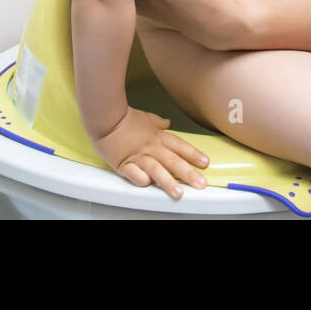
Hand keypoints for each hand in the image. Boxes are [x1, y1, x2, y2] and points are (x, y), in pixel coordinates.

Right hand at [91, 106, 208, 197]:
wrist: (105, 117)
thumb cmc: (123, 118)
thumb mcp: (145, 117)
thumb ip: (158, 122)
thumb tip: (168, 123)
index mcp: (157, 137)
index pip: (179, 146)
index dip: (193, 154)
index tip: (205, 163)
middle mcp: (151, 148)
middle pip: (172, 160)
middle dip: (188, 173)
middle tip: (200, 183)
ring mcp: (138, 156)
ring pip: (156, 170)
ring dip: (168, 182)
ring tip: (179, 193)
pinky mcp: (123, 163)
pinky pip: (134, 173)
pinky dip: (141, 179)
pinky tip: (148, 185)